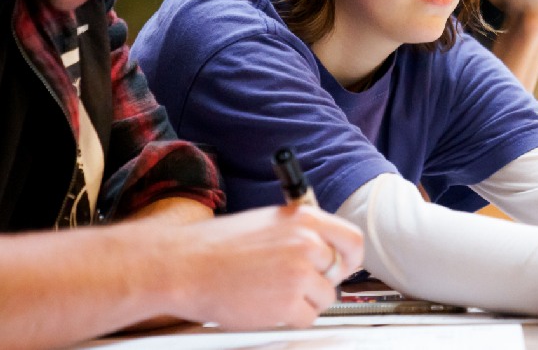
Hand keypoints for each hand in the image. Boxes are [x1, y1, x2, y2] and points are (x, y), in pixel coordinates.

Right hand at [168, 204, 363, 328]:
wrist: (185, 266)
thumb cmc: (218, 245)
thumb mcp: (268, 221)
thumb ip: (301, 232)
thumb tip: (326, 249)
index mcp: (305, 219)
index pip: (353, 239)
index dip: (350, 257)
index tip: (343, 266)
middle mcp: (307, 243)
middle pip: (339, 272)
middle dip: (322, 281)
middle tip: (297, 283)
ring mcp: (299, 274)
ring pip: (325, 297)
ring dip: (304, 301)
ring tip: (272, 292)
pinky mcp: (288, 303)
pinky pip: (307, 318)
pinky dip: (290, 318)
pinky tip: (266, 305)